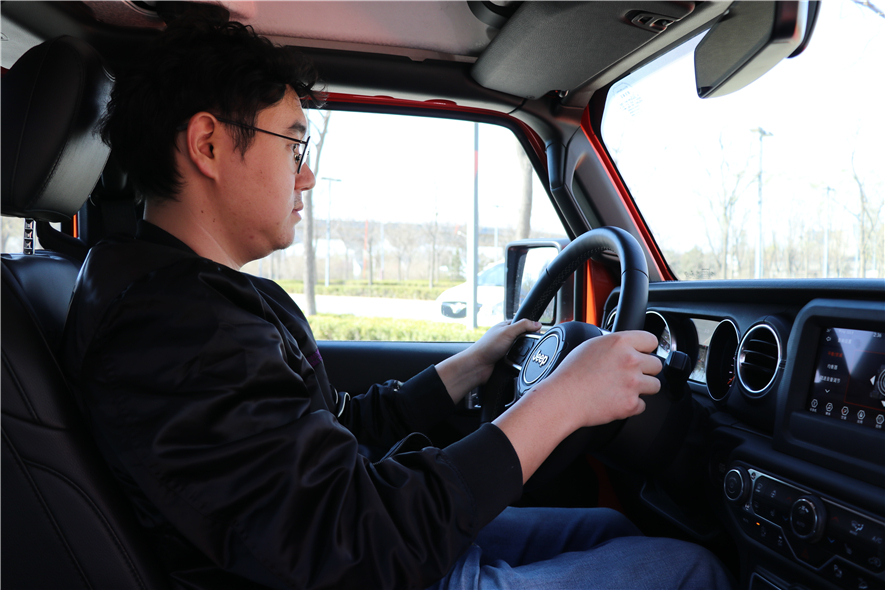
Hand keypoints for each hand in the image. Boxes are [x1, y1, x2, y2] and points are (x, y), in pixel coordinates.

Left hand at [436, 319, 541, 403]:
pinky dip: (519, 363)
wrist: (478, 366)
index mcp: (505, 327)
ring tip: (519, 355)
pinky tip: (517, 363)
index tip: (538, 331)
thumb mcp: (508, 331)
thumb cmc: (487, 347)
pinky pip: (518, 361)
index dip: (531, 327)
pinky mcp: (506, 361)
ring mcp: (505, 349)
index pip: (523, 323)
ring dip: (522, 354)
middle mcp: (505, 337)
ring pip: (522, 351)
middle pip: (524, 338)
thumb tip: (538, 324)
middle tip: (527, 345)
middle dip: (527, 343)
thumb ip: (523, 326)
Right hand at [493, 330, 660, 482]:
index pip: (652, 340)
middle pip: (657, 364)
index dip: (646, 348)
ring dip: (642, 388)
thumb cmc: (570, 374)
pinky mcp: (631, 404)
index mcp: (620, 342)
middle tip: (629, 375)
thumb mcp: (591, 345)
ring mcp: (633, 383)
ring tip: (623, 389)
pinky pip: (642, 405)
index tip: (643, 354)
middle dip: (645, 370)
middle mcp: (630, 361)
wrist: (563, 399)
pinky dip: (632, 406)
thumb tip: (627, 347)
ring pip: (655, 385)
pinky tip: (616, 400)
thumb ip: (614, 344)